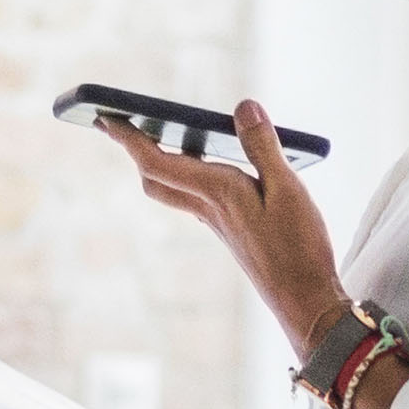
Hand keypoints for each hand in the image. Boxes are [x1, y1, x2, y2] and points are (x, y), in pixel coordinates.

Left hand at [101, 101, 345, 353]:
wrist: (303, 301)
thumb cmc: (298, 249)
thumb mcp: (287, 190)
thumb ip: (262, 147)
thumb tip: (243, 106)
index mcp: (217, 193)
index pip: (156, 161)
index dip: (128, 139)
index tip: (105, 117)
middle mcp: (209, 208)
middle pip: (154, 178)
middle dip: (134, 150)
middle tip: (118, 123)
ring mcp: (218, 222)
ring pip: (173, 189)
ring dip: (158, 162)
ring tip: (158, 133)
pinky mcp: (231, 230)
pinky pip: (196, 197)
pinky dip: (189, 174)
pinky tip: (208, 166)